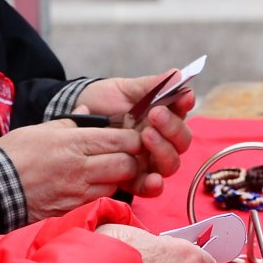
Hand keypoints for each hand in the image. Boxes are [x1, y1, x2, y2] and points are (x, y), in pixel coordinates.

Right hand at [0, 121, 142, 221]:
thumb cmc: (14, 154)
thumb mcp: (41, 129)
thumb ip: (70, 122)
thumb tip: (88, 112)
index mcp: (74, 143)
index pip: (120, 140)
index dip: (134, 140)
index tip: (134, 139)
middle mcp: (80, 169)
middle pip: (125, 165)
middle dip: (131, 160)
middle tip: (127, 157)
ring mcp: (76, 193)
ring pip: (115, 186)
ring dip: (117, 179)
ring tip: (108, 173)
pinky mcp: (71, 211)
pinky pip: (97, 202)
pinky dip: (101, 195)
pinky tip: (94, 188)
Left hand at [76, 73, 196, 196]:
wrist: (78, 117)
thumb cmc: (105, 101)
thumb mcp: (126, 89)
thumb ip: (152, 85)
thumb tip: (177, 74)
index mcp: (163, 117)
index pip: (182, 113)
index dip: (185, 106)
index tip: (182, 98)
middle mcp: (161, 140)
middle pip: (181, 142)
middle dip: (172, 128)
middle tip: (155, 115)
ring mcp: (148, 161)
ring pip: (170, 164)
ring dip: (164, 151)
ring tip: (146, 135)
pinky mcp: (133, 178)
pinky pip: (149, 188)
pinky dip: (154, 186)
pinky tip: (153, 180)